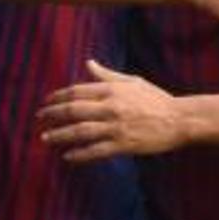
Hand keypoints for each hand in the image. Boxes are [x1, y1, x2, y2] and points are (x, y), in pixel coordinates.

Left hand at [38, 59, 190, 161]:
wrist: (179, 120)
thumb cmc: (157, 100)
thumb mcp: (132, 82)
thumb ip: (107, 75)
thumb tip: (88, 63)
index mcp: (112, 90)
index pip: (76, 92)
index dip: (57, 97)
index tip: (46, 103)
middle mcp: (111, 107)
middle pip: (73, 111)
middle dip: (52, 115)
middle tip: (39, 120)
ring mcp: (116, 127)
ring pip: (80, 132)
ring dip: (60, 135)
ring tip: (46, 139)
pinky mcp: (123, 145)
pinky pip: (95, 151)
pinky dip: (79, 154)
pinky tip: (67, 157)